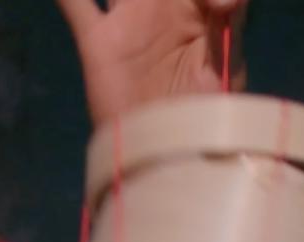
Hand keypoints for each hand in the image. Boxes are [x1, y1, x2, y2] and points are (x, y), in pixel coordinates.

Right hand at [55, 0, 249, 126]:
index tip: (220, 7)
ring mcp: (128, 22)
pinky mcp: (98, 43)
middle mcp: (163, 7)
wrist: (169, 164)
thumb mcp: (228, 74)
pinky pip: (75, 3)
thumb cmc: (206, 121)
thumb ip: (229, 30)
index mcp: (200, 12)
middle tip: (159, 2)